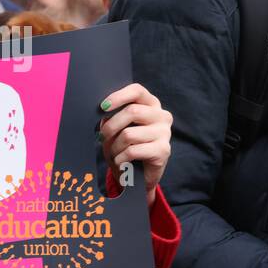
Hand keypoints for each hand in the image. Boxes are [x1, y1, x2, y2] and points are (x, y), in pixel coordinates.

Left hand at [99, 83, 172, 207]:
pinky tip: (121, 162)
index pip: (137, 91)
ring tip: (114, 153)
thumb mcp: (116, 129)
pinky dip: (121, 158)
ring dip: (115, 146)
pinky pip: (133, 150)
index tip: (102, 107)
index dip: (118, 96)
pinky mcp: (163, 150)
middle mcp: (161, 115)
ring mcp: (165, 132)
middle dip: (111, 126)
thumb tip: (102, 111)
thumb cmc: (125, 147)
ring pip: (129, 134)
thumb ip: (112, 117)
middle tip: (102, 136)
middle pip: (132, 112)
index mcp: (151, 104)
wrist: (137, 176)